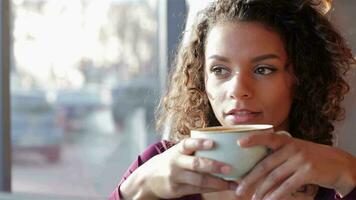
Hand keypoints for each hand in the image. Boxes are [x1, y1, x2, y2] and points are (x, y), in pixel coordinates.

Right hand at [121, 138, 236, 198]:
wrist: (148, 178)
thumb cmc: (172, 161)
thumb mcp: (178, 152)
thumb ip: (195, 149)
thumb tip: (224, 146)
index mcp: (177, 150)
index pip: (187, 144)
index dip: (199, 143)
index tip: (212, 143)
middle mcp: (175, 162)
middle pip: (195, 164)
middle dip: (213, 166)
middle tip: (229, 168)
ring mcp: (175, 177)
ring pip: (198, 181)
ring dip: (217, 183)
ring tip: (232, 183)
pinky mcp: (176, 190)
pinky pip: (197, 190)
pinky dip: (212, 189)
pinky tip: (224, 188)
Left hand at [234, 132, 355, 199]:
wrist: (337, 163)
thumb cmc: (310, 157)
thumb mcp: (295, 150)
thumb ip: (279, 155)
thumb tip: (257, 170)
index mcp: (286, 141)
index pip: (268, 138)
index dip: (253, 139)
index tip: (239, 143)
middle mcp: (292, 148)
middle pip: (266, 165)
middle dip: (250, 179)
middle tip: (239, 190)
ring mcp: (300, 160)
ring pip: (275, 178)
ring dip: (262, 190)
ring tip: (253, 198)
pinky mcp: (308, 172)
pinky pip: (288, 186)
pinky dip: (277, 195)